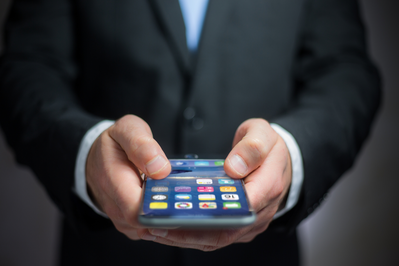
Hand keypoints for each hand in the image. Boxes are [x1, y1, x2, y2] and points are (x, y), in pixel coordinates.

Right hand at [86, 115, 170, 239]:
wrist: (95, 159)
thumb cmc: (113, 145)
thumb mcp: (127, 130)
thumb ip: (142, 145)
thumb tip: (161, 169)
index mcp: (115, 182)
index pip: (137, 212)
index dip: (162, 211)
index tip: (182, 201)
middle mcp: (116, 207)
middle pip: (149, 224)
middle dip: (173, 214)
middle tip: (190, 198)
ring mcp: (122, 219)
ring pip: (152, 230)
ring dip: (170, 217)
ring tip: (181, 198)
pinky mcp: (129, 224)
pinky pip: (151, 230)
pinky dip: (165, 220)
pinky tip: (172, 204)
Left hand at [139, 118, 291, 249]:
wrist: (281, 160)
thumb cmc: (269, 147)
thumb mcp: (263, 134)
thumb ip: (252, 147)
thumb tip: (233, 168)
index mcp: (268, 187)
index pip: (240, 209)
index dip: (210, 215)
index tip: (180, 213)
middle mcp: (261, 212)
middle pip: (224, 232)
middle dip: (189, 233)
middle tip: (157, 227)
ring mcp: (251, 222)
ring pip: (219, 238)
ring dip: (187, 238)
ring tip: (157, 230)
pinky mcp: (242, 226)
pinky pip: (218, 235)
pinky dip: (195, 235)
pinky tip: (172, 229)